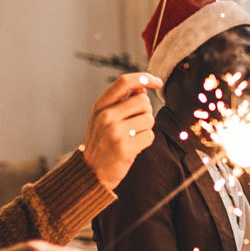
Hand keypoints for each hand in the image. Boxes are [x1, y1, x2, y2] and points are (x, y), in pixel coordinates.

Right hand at [82, 73, 161, 188]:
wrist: (92, 172)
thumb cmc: (102, 142)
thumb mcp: (103, 117)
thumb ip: (120, 102)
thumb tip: (143, 87)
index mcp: (100, 106)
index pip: (124, 82)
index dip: (144, 78)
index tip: (157, 81)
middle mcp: (106, 116)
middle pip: (143, 101)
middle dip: (145, 111)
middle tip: (135, 124)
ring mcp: (115, 132)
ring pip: (149, 119)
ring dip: (146, 128)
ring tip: (132, 136)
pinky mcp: (125, 148)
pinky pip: (150, 136)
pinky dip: (146, 141)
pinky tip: (134, 146)